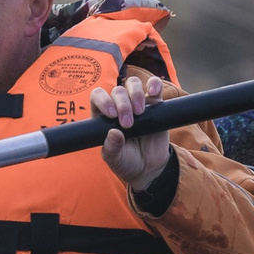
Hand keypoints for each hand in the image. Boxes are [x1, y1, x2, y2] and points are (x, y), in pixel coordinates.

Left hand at [91, 74, 173, 192]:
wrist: (149, 169)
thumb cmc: (126, 161)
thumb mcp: (114, 159)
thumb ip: (111, 147)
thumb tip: (114, 133)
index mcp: (104, 116)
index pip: (98, 96)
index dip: (103, 100)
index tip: (111, 114)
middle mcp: (119, 106)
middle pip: (117, 91)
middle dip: (122, 105)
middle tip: (128, 124)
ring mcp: (137, 103)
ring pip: (133, 84)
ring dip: (135, 94)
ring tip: (140, 112)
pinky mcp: (155, 104)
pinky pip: (155, 86)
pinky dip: (154, 84)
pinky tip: (153, 92)